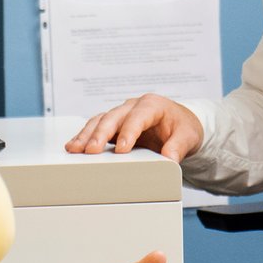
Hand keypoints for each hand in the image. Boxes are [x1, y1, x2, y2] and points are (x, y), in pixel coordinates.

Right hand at [64, 94, 202, 160]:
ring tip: (75, 149)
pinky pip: (96, 127)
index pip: (137, 116)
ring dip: (87, 135)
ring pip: (100, 121)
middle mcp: (133, 106)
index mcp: (152, 105)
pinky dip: (84, 136)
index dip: (129, 132)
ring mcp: (121, 114)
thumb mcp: (188, 136)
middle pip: (113, 117)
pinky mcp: (114, 125)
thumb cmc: (182, 127)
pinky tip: (74, 146)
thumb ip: (179, 146)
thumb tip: (169, 158)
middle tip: (91, 150)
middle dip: (100, 133)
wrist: (179, 123)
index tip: (123, 149)